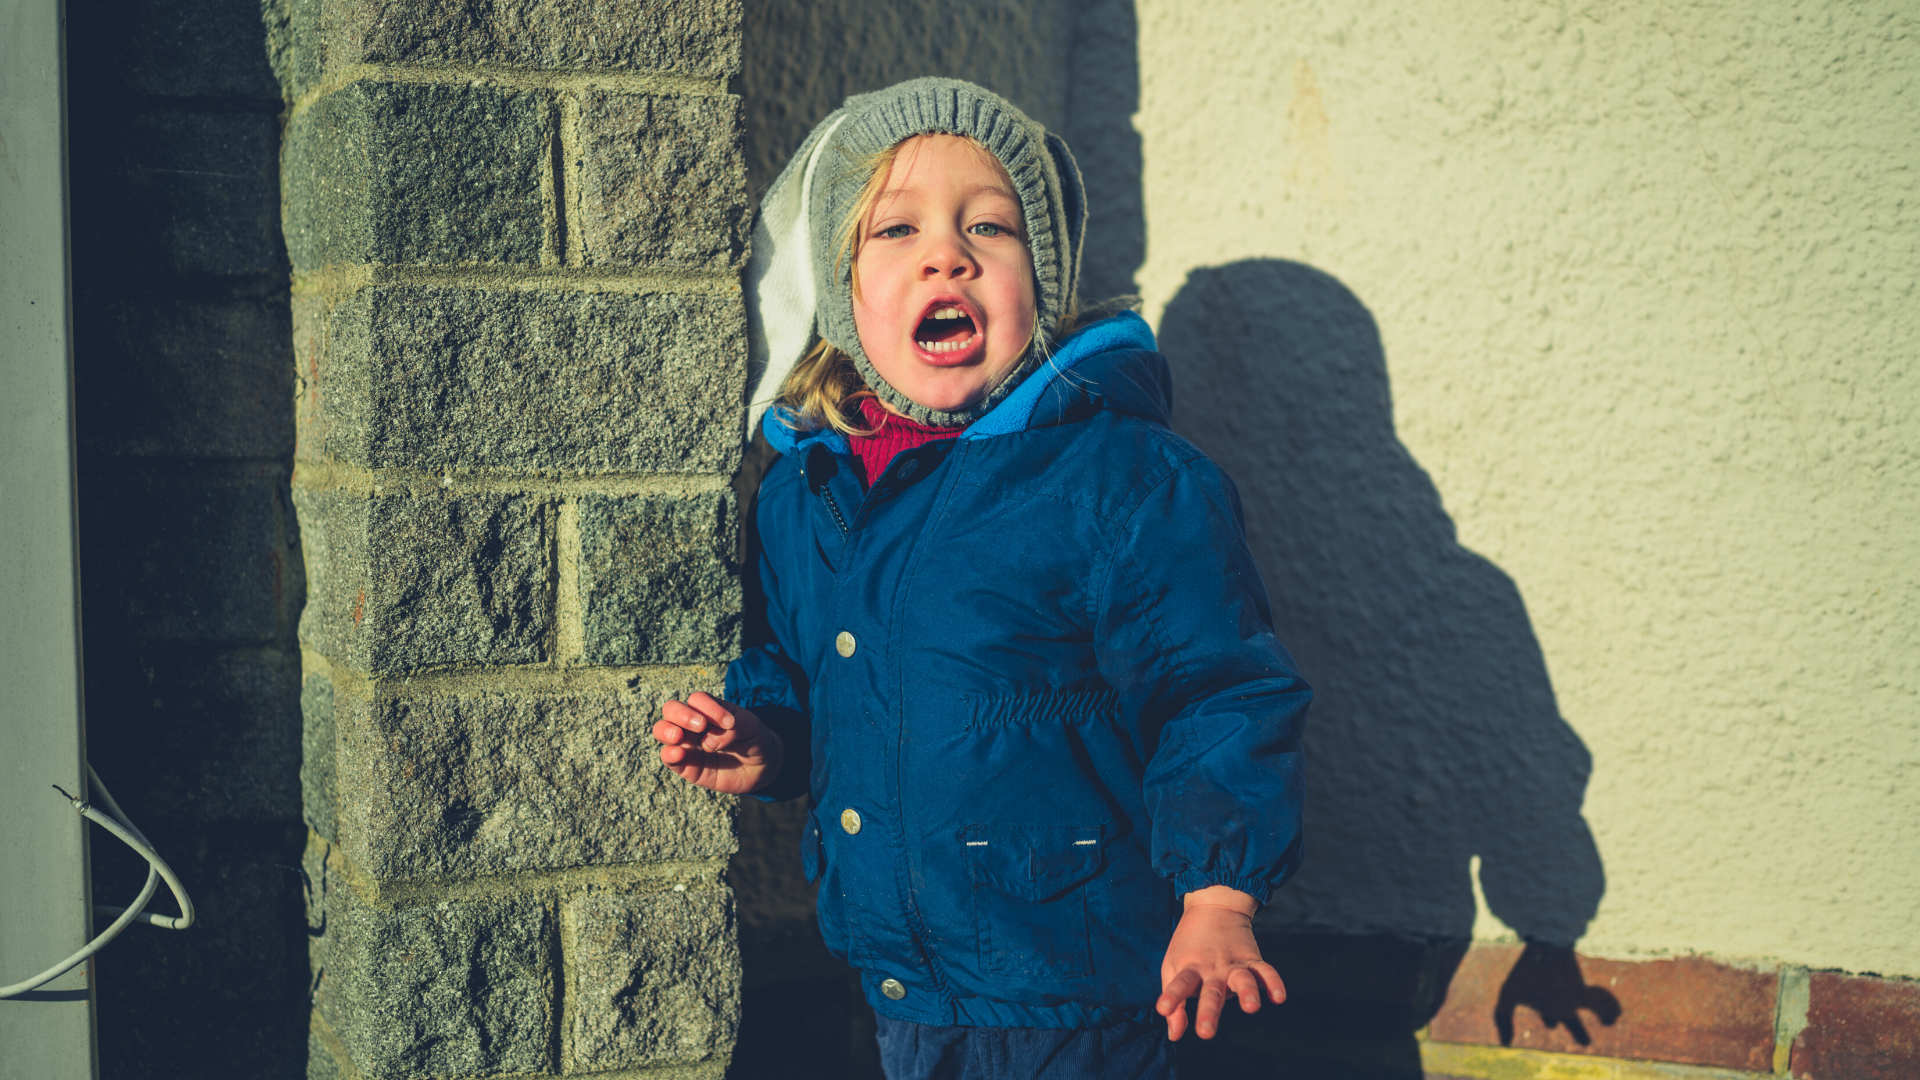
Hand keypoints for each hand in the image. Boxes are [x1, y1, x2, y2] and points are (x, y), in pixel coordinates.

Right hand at [652, 691, 783, 795]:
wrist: (761, 767)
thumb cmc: (754, 739)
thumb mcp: (752, 727)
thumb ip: (734, 728)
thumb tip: (707, 743)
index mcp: (708, 710)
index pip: (697, 700)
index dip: (709, 708)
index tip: (729, 722)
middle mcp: (693, 725)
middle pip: (671, 709)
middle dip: (681, 714)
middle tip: (700, 725)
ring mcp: (688, 745)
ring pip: (662, 730)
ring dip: (666, 730)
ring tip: (679, 737)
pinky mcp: (686, 767)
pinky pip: (668, 758)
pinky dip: (668, 755)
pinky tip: (679, 754)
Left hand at [1155, 886, 1285, 1040]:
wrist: (1214, 907)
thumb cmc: (1188, 946)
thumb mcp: (1172, 967)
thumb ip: (1175, 1004)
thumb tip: (1174, 1037)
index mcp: (1190, 969)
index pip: (1179, 983)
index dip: (1171, 996)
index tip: (1163, 1009)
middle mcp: (1212, 968)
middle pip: (1211, 991)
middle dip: (1208, 1012)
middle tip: (1206, 1033)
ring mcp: (1233, 964)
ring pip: (1242, 979)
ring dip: (1247, 993)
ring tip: (1251, 1008)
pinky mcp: (1252, 960)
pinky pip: (1265, 970)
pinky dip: (1273, 982)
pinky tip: (1279, 997)